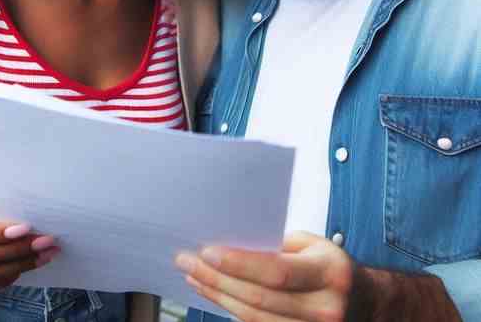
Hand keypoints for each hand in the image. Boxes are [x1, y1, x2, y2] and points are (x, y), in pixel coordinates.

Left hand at [177, 231, 462, 321]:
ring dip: (218, 296)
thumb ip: (279, 247)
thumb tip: (232, 242)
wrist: (368, 304)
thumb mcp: (314, 246)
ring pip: (254, 318)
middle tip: (186, 260)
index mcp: (329, 273)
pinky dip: (232, 311)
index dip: (238, 264)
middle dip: (217, 279)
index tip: (206, 251)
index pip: (276, 271)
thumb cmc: (331, 266)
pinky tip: (214, 294)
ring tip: (193, 275)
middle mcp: (325, 308)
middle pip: (259, 299)